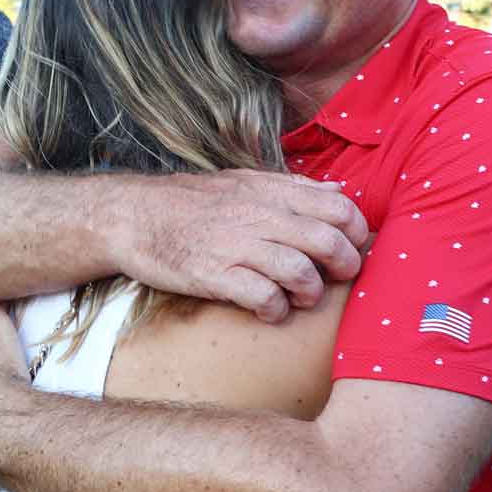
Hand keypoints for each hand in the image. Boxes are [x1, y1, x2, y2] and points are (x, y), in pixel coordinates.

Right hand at [116, 170, 370, 323]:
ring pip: (300, 272)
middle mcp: (259, 216)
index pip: (339, 207)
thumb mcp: (244, 181)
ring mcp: (236, 246)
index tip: (352, 247)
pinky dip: (275, 309)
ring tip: (301, 297)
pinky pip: (262, 296)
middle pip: (328, 241)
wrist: (133, 216)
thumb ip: (293, 187)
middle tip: (337, 278)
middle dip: (345, 267)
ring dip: (310, 292)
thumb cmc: (193, 202)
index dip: (357, 232)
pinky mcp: (214, 275)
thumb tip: (339, 189)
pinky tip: (269, 309)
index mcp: (271, 192)